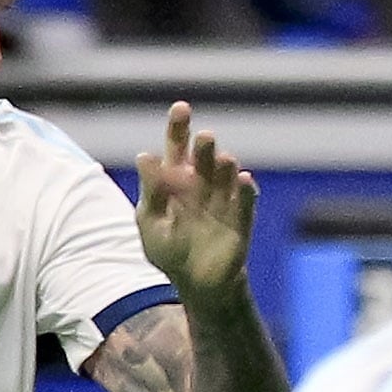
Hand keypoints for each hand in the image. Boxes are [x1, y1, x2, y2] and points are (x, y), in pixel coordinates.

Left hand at [134, 100, 259, 299]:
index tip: (182, 108)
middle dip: (205, 147)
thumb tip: (145, 156)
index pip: (178, 147)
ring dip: (225, 167)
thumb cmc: (169, 250)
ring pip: (225, 177)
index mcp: (177, 180)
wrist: (197, 283)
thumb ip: (151, 190)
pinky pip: (245, 204)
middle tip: (205, 138)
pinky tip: (244, 180)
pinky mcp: (240, 222)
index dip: (180, 127)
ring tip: (223, 160)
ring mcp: (223, 202)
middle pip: (204, 159)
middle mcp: (202, 185)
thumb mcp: (150, 222)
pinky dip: (246, 192)